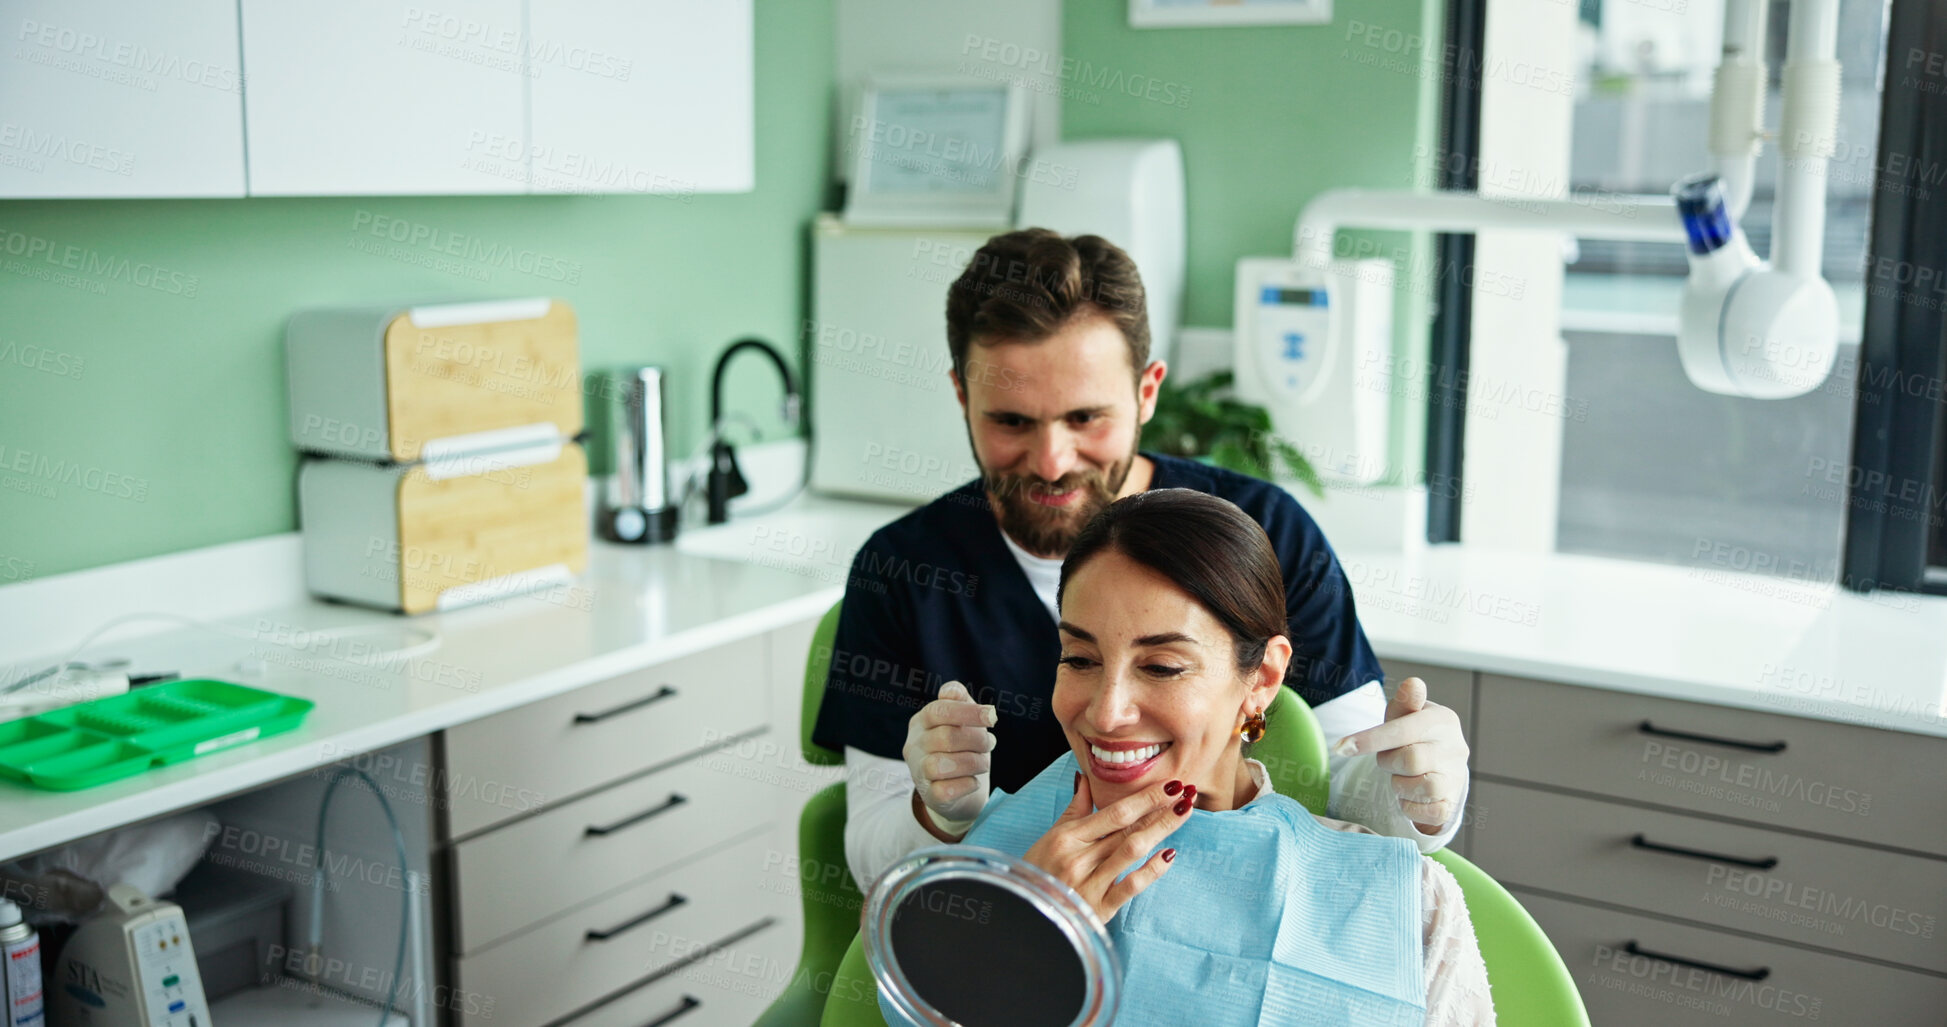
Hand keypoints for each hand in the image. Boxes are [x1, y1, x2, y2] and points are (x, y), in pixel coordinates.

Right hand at [903, 681, 996, 827]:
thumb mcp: (962, 721)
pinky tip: (973, 781)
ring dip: (972, 762)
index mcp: (921, 723)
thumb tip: (951, 692)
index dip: (967, 712)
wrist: (958, 791)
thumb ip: (959, 701)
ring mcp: (918, 773)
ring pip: (940, 765)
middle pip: (944, 737)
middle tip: (989, 743)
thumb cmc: (962, 748)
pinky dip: (966, 785)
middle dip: (976, 739)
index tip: (992, 716)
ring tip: (983, 762)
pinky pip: (944, 791)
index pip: (937, 711)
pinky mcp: (929, 796)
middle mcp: (914, 746)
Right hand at [1022, 775, 1189, 923]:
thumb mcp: (1051, 837)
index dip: (1145, 797)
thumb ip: (1074, 809)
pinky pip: (1129, 887)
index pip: (1115, 812)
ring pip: (1132, 851)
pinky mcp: (1098, 909)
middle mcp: (1079, 858)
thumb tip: (1085, 780)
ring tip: (1183, 814)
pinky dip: (1150, 871)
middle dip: (1160, 809)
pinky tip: (1169, 856)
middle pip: (1128, 828)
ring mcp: (1090, 884)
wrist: (1024, 914)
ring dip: (1161, 830)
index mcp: (1067, 837)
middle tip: (1187, 792)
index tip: (1169, 785)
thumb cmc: (1037, 872)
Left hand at [1333, 677, 1468, 833]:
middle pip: (1411, 760)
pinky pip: (1427, 812)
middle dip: (1389, 762)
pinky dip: (1409, 806)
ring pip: (1422, 787)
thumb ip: (1404, 701)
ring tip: (1400, 776)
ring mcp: (1456, 777)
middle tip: (1388, 759)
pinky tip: (1408, 795)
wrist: (1437, 769)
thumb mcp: (1404, 715)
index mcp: (1443, 720)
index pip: (1404, 729)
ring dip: (1399, 785)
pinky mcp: (1452, 805)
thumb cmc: (1413, 736)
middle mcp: (1456, 748)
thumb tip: (1413, 684)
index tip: (1341, 747)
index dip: (1370, 739)